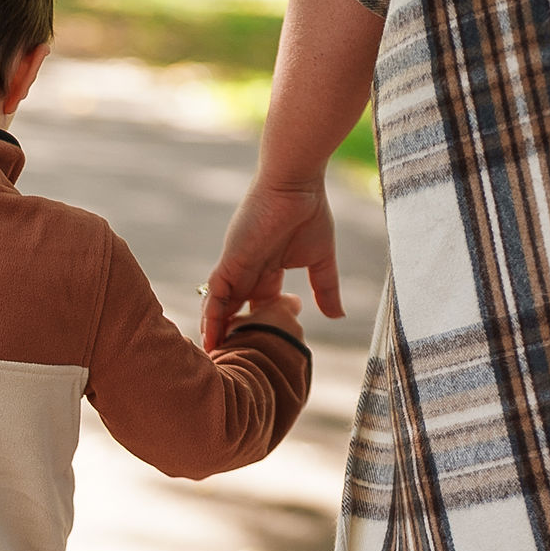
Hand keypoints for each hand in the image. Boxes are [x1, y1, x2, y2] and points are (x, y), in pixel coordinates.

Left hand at [200, 175, 342, 351]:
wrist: (296, 185)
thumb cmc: (309, 213)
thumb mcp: (321, 260)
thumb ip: (326, 288)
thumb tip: (338, 315)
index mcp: (268, 271)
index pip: (258, 308)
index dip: (258, 330)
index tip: (259, 355)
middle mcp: (249, 272)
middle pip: (234, 311)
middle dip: (231, 336)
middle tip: (227, 365)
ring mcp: (237, 267)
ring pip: (219, 306)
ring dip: (216, 331)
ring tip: (213, 360)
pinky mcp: (230, 262)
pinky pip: (214, 294)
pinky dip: (211, 316)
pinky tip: (210, 338)